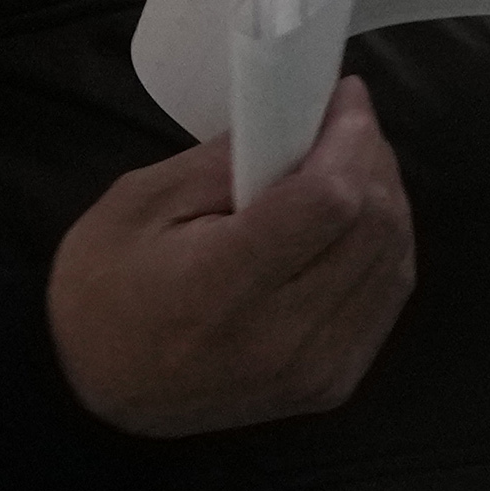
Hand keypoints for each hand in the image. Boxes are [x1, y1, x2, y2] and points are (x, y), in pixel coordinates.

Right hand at [49, 81, 413, 436]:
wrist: (95, 391)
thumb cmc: (103, 288)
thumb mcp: (139, 203)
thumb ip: (225, 161)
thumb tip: (304, 123)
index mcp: (221, 286)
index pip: (329, 201)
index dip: (350, 139)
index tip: (344, 98)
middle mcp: (281, 336)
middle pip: (374, 228)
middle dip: (373, 160)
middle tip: (349, 124)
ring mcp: (315, 369)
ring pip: (393, 263)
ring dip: (387, 201)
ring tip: (354, 164)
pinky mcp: (333, 385)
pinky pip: (386, 301)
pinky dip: (384, 249)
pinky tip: (359, 221)